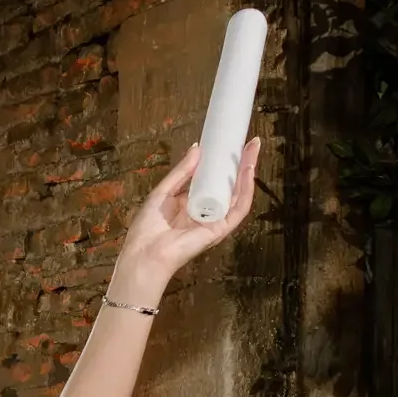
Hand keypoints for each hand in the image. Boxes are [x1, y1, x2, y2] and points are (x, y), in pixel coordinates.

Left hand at [110, 138, 259, 303]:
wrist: (144, 254)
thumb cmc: (148, 228)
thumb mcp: (163, 192)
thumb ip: (181, 172)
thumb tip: (197, 148)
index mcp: (192, 204)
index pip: (214, 180)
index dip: (223, 163)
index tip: (230, 143)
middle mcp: (207, 212)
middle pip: (230, 185)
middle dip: (242, 163)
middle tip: (251, 142)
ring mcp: (215, 220)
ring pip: (239, 194)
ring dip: (248, 171)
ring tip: (253, 150)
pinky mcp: (220, 229)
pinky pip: (239, 208)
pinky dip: (246, 189)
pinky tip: (247, 171)